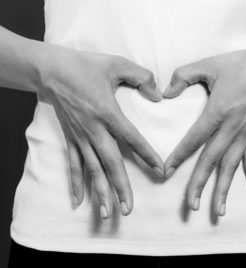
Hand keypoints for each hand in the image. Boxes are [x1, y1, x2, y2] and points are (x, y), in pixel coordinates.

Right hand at [37, 44, 163, 218]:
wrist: (51, 70)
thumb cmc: (84, 65)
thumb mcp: (116, 64)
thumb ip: (141, 77)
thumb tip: (158, 96)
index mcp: (107, 112)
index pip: (132, 138)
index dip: (147, 155)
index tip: (160, 171)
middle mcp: (94, 129)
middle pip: (110, 163)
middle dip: (120, 187)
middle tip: (128, 209)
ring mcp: (80, 136)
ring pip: (92, 169)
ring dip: (99, 192)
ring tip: (106, 213)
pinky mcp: (70, 138)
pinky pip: (73, 164)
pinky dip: (76, 183)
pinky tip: (78, 201)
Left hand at [163, 43, 245, 215]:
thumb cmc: (242, 65)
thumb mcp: (210, 64)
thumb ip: (184, 75)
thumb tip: (166, 92)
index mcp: (218, 111)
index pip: (193, 139)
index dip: (179, 156)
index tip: (166, 172)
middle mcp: (231, 128)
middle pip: (212, 160)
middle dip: (200, 183)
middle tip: (190, 205)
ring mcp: (245, 135)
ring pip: (232, 166)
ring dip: (224, 189)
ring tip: (218, 211)